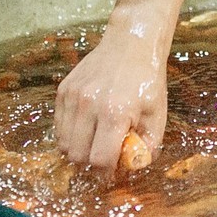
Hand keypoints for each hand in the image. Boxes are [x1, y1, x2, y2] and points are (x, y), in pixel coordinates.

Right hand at [54, 23, 167, 171]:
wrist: (130, 44)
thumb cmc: (147, 80)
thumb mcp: (157, 114)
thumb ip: (148, 145)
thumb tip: (133, 167)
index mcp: (115, 112)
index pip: (99, 159)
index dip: (106, 172)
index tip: (112, 173)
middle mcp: (89, 104)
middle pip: (77, 156)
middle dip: (90, 164)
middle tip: (103, 158)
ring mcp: (73, 96)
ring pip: (63, 144)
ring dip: (78, 150)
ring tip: (94, 142)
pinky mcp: (63, 90)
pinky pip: (58, 126)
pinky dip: (69, 134)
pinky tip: (86, 127)